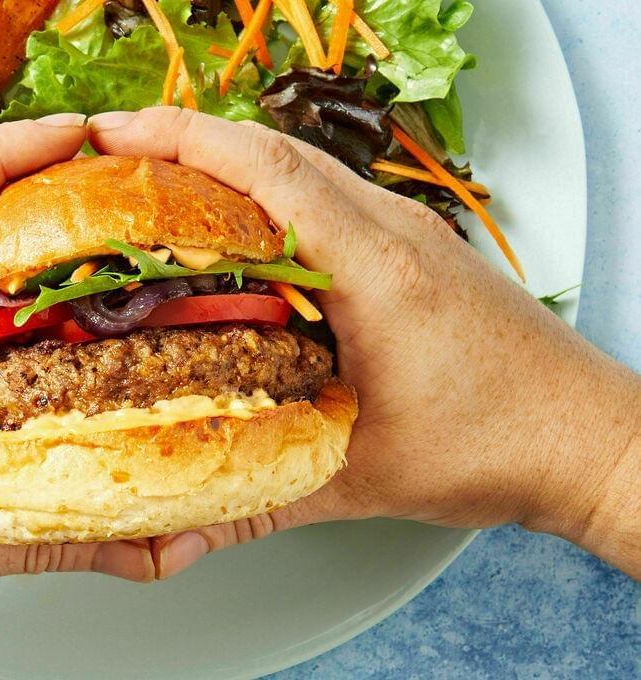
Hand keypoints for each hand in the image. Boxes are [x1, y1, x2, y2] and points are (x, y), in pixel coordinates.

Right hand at [86, 107, 640, 578]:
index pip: (268, 173)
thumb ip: (262, 503)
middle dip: (187, 142)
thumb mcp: (362, 479)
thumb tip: (183, 535)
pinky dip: (270, 198)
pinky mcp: (414, 249)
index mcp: (377, 271)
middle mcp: (393, 233)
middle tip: (118, 158)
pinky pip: (328, 198)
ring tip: (162, 189)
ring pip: (302, 170)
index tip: (118, 137)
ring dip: (230, 168)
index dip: (183, 142)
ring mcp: (408, 233)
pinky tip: (240, 236)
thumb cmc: (500, 446)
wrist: (585, 438)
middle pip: (275, 152)